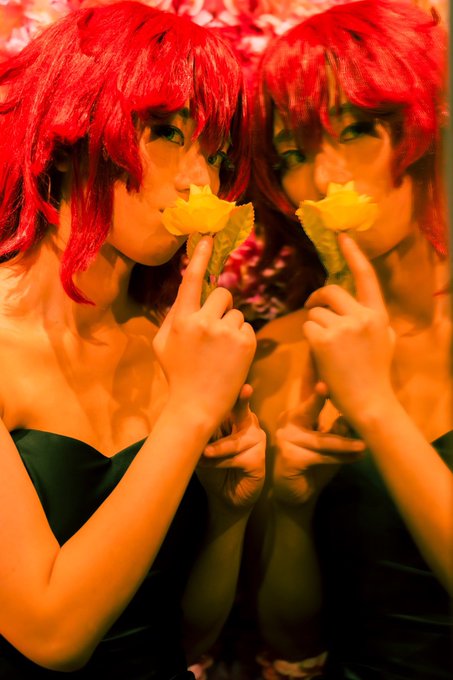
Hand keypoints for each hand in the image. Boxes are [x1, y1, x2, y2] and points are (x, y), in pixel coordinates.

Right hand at [153, 237, 256, 429]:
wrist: (196, 406)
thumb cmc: (177, 373)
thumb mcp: (163, 343)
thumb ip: (174, 316)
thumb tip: (188, 295)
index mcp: (181, 319)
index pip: (192, 281)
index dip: (201, 257)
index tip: (209, 237)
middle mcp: (204, 321)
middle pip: (223, 293)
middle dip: (221, 306)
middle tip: (214, 328)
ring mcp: (227, 332)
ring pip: (236, 312)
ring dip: (231, 325)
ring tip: (221, 351)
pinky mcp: (246, 343)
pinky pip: (247, 327)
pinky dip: (241, 338)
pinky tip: (231, 357)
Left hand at [196, 385, 265, 511]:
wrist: (224, 497)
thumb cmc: (213, 468)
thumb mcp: (202, 448)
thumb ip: (201, 434)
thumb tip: (188, 422)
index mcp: (234, 418)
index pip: (231, 402)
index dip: (231, 392)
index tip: (234, 380)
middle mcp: (248, 425)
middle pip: (243, 411)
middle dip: (242, 400)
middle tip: (246, 389)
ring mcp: (257, 440)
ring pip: (233, 441)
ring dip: (214, 451)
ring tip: (203, 456)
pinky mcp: (258, 458)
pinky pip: (235, 457)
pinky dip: (219, 463)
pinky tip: (211, 467)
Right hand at [273, 391, 365, 505]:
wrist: (296, 494)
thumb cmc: (314, 465)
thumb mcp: (329, 445)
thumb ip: (337, 430)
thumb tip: (349, 416)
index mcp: (295, 415)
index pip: (306, 397)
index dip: (312, 381)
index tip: (318, 368)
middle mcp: (287, 422)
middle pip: (309, 411)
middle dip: (318, 398)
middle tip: (325, 387)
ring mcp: (284, 439)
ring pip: (321, 440)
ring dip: (345, 445)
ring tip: (364, 446)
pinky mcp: (289, 457)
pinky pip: (320, 456)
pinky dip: (340, 459)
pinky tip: (355, 458)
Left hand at [303, 233, 394, 426]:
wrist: (369, 402)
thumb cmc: (375, 374)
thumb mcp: (386, 341)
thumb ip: (373, 321)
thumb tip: (359, 308)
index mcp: (378, 314)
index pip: (366, 277)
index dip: (353, 255)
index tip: (342, 237)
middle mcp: (361, 316)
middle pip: (331, 291)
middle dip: (318, 298)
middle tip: (312, 306)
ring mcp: (342, 327)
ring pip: (315, 312)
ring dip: (314, 325)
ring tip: (326, 348)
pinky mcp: (323, 339)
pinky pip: (307, 326)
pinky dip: (309, 337)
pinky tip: (320, 354)